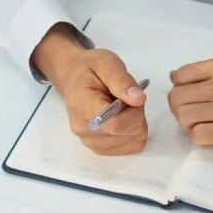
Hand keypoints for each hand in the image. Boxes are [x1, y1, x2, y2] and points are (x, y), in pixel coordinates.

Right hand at [31, 26, 147, 155]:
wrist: (74, 79)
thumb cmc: (90, 70)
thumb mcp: (107, 64)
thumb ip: (122, 81)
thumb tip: (138, 99)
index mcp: (81, 105)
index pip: (116, 124)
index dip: (135, 111)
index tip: (134, 96)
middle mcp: (83, 129)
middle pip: (127, 133)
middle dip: (137, 114)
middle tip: (127, 98)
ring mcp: (90, 142)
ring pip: (133, 141)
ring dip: (136, 123)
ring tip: (123, 108)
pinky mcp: (99, 148)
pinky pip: (130, 146)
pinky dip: (133, 132)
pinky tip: (122, 118)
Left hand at [167, 56, 212, 151]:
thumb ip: (209, 73)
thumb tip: (174, 77)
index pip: (180, 76)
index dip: (179, 89)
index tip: (191, 97)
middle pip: (177, 98)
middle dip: (180, 109)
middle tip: (194, 115)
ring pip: (184, 117)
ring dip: (188, 125)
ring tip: (203, 125)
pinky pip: (198, 135)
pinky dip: (199, 138)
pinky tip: (211, 135)